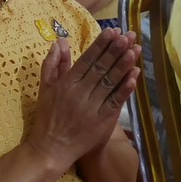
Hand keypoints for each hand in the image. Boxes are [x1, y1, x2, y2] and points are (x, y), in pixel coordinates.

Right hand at [29, 31, 139, 169]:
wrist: (50, 150)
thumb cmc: (47, 118)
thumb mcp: (45, 89)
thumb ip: (53, 64)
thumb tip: (60, 41)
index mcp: (66, 84)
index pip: (86, 60)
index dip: (100, 45)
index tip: (112, 31)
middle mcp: (80, 93)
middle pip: (101, 68)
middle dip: (115, 50)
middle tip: (128, 35)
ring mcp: (91, 107)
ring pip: (110, 82)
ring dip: (124, 65)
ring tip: (135, 49)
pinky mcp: (101, 121)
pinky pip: (115, 102)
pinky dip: (125, 89)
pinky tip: (134, 76)